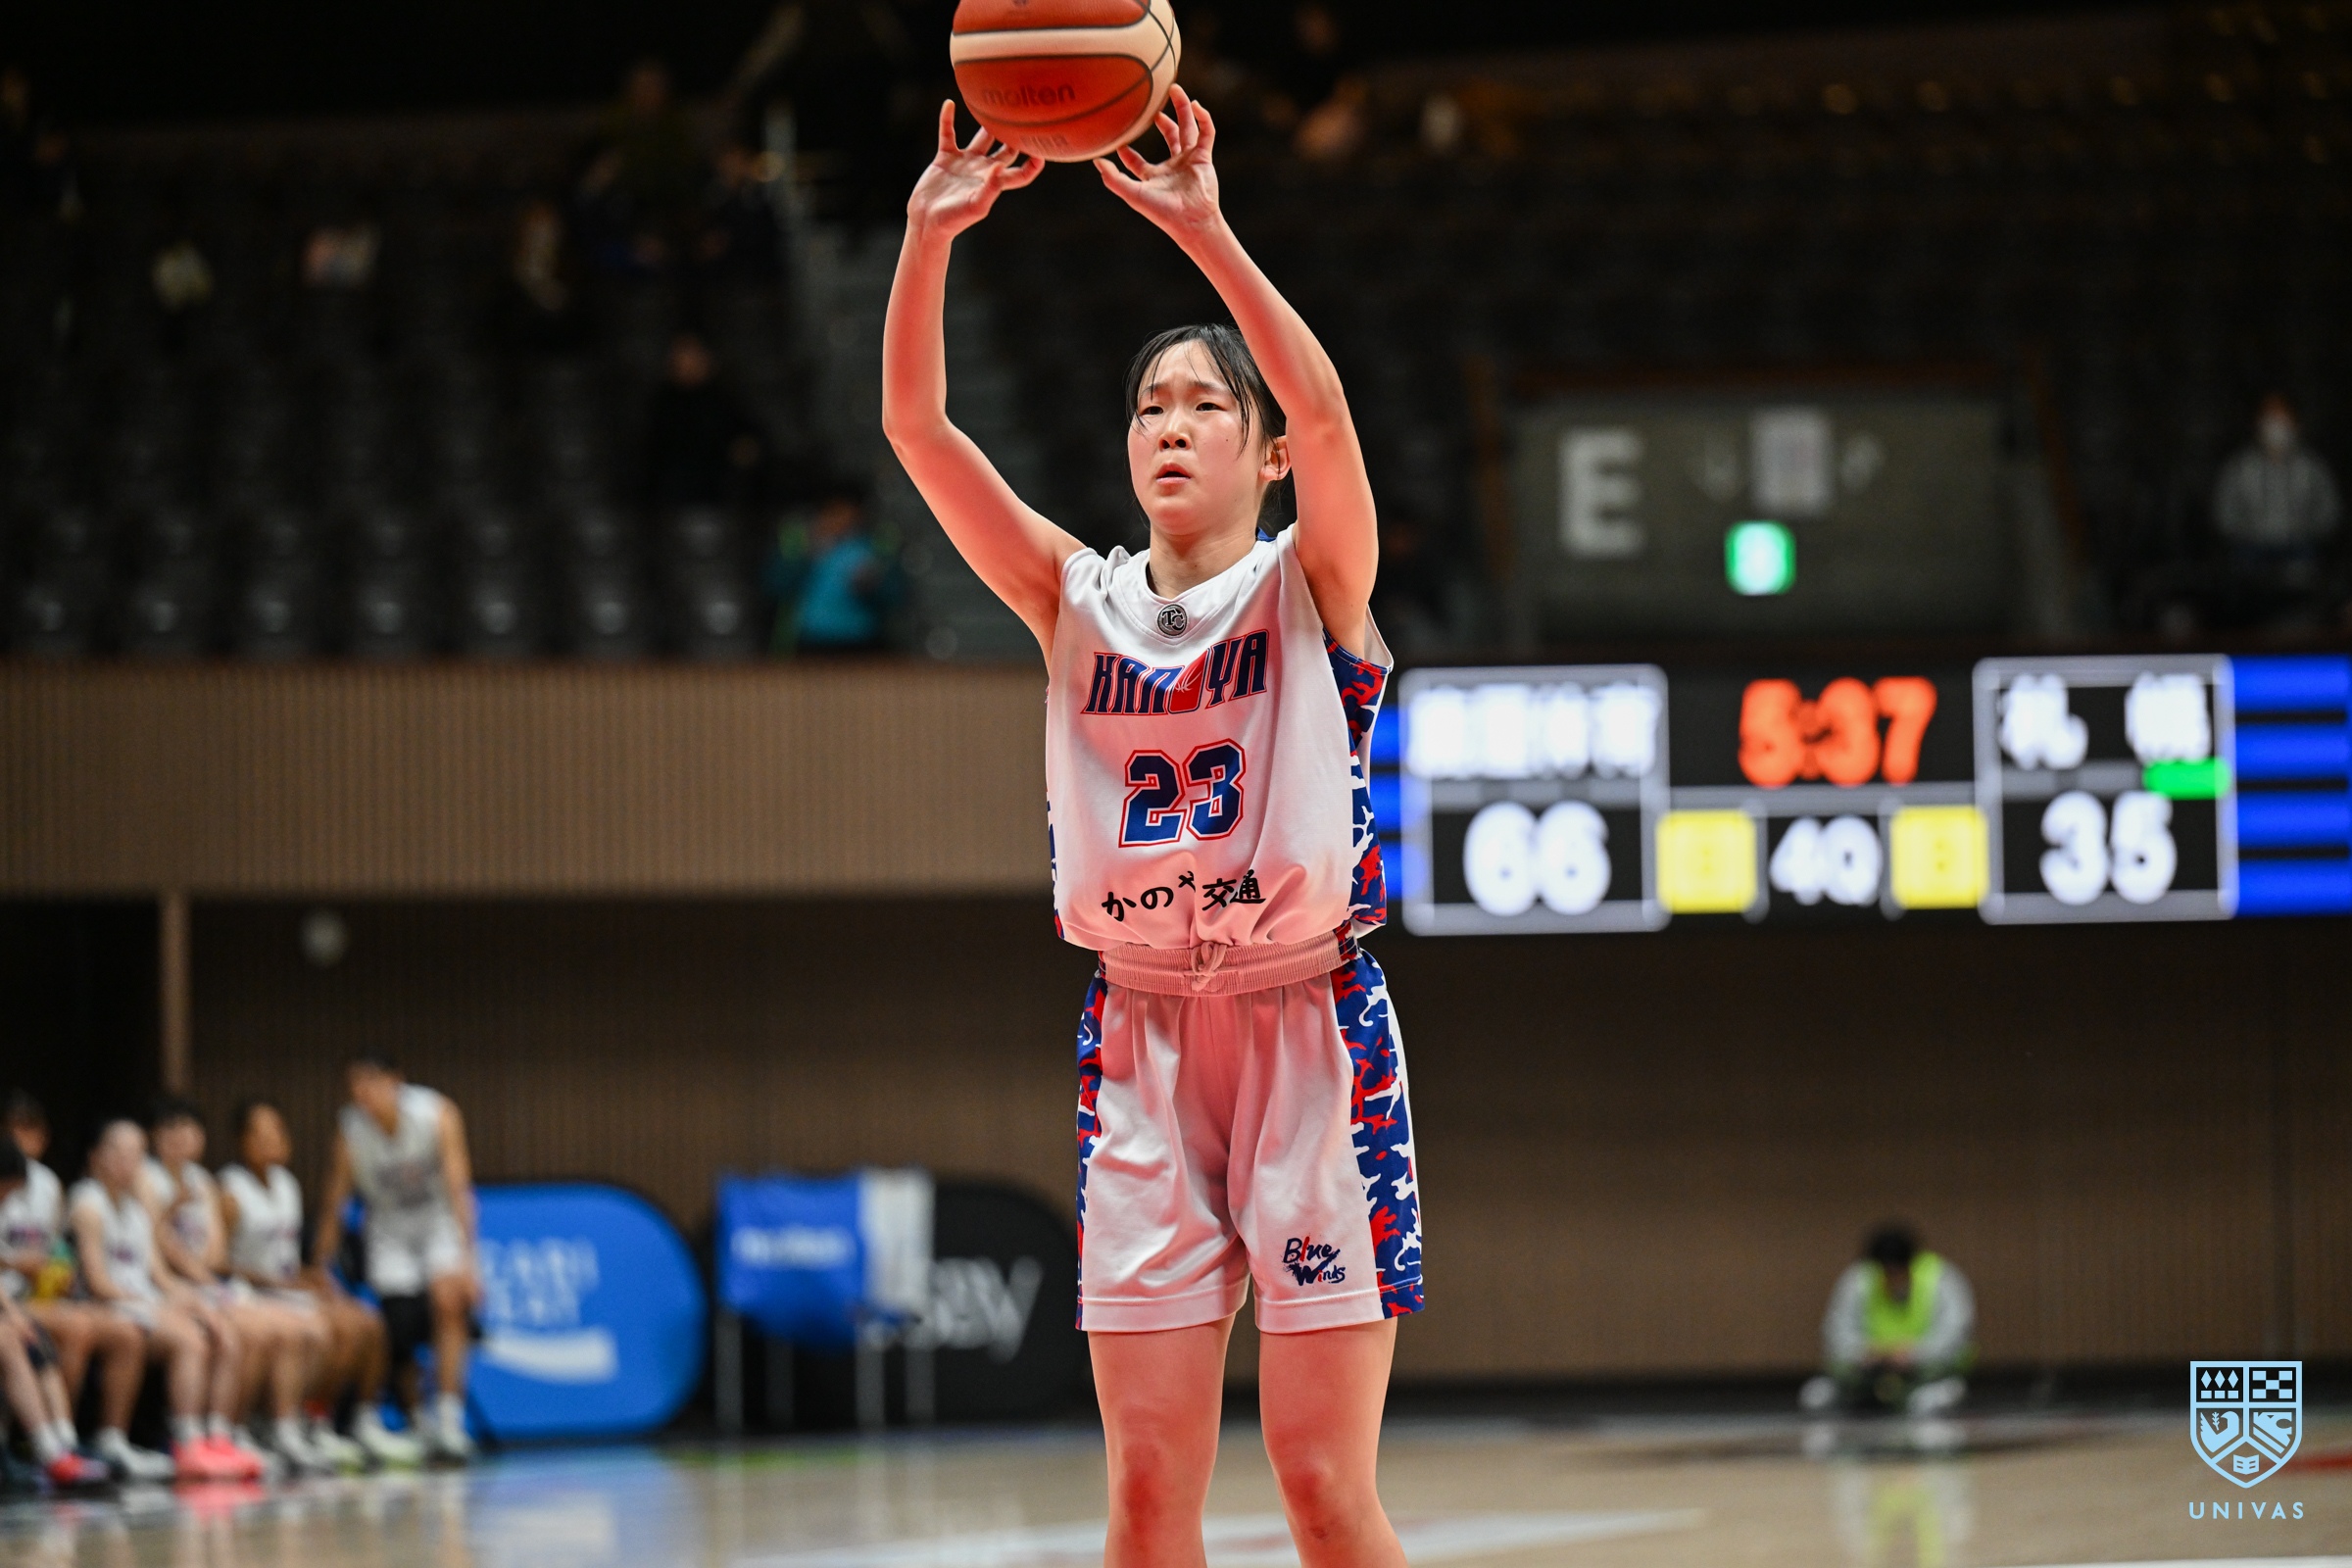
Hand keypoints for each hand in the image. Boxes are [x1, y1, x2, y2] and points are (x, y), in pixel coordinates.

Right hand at [907, 102, 1042, 238]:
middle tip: (1025, 116)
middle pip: (1006, 149)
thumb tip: (1001, 166)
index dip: (1034, 163)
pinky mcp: (946, 158)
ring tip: (995, 102)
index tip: (1043, 148)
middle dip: (1016, 136)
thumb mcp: (975, 206)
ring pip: (982, 137)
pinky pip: (948, 134)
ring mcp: (965, 162)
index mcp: (995, 183)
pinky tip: (950, 103)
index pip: (1021, 172)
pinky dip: (947, 119)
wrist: (927, 222)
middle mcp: (983, 170)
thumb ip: (991, 187)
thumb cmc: (954, 220)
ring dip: (988, 122)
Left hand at [1095, 85, 1220, 238]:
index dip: (1127, 150)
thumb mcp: (1133, 194)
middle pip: (1168, 135)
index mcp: (1153, 176)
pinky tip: (1196, 105)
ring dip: (1183, 109)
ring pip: (1187, 128)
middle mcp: (1172, 166)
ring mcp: (1189, 160)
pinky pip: (1206, 133)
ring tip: (1175, 89)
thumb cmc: (1162, 211)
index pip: (1137, 161)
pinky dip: (1203, 118)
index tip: (1118, 136)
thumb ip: (1113, 178)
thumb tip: (1096, 160)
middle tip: (1153, 102)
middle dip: (1162, 118)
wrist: (1190, 220)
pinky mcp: (1204, 158)